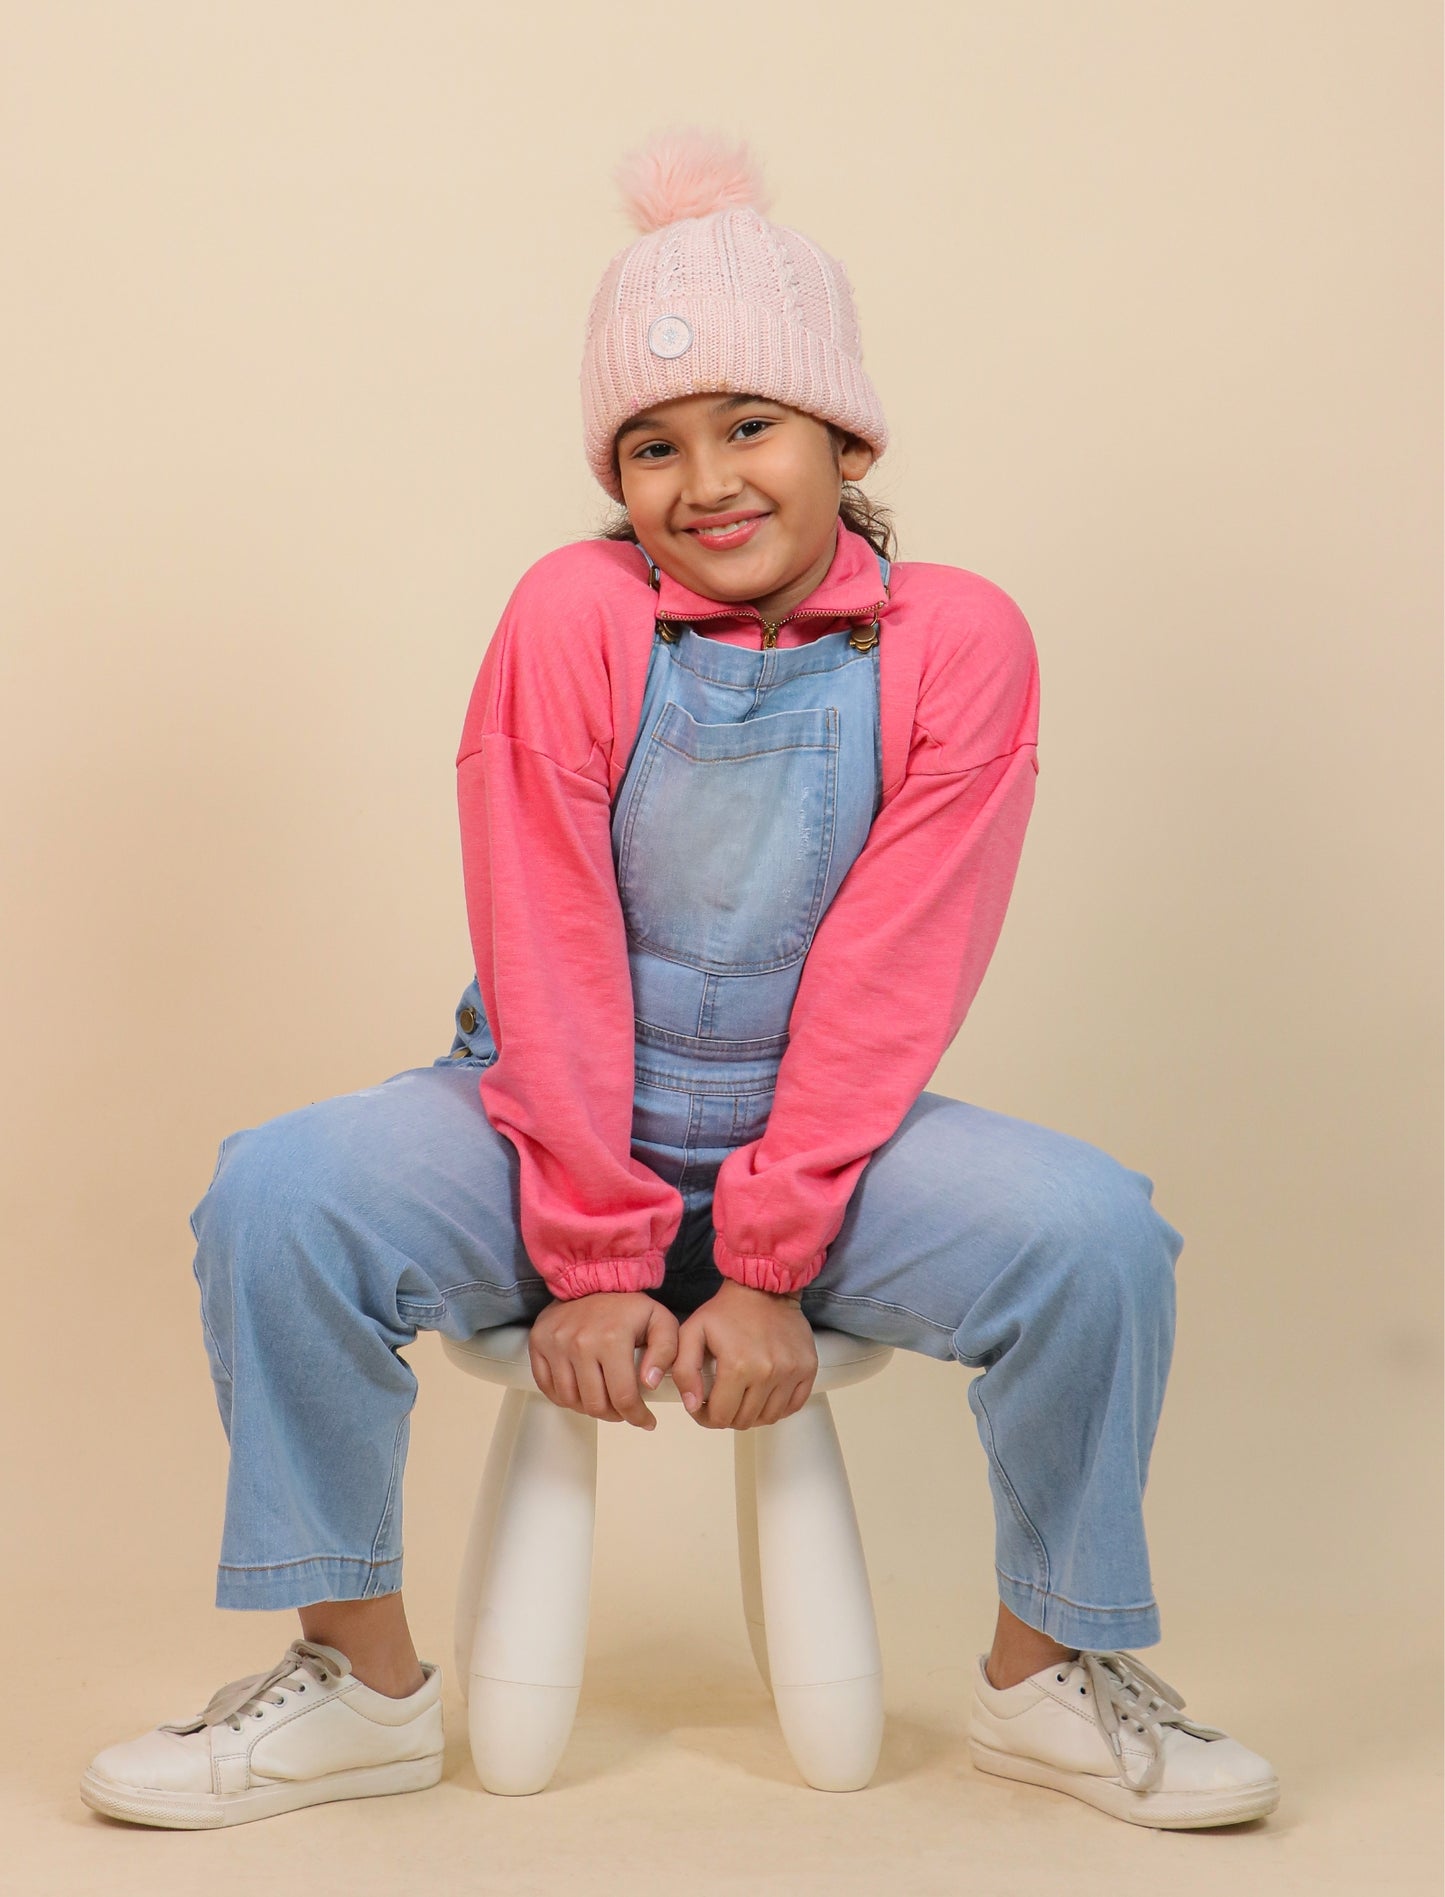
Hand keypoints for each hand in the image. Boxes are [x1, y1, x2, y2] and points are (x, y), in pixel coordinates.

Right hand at [528, 1291, 678, 1431]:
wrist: (591, 1278)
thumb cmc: (628, 1306)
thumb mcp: (660, 1322)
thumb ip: (666, 1352)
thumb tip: (650, 1384)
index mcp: (612, 1338)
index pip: (623, 1397)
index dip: (637, 1417)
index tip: (647, 1422)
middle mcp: (580, 1343)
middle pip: (594, 1405)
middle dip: (614, 1415)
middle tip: (625, 1410)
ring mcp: (555, 1344)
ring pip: (570, 1400)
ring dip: (589, 1408)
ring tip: (604, 1400)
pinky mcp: (538, 1343)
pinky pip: (548, 1388)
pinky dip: (565, 1398)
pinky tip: (581, 1392)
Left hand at [670, 1280, 818, 1428]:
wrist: (764, 1287)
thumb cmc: (726, 1310)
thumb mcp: (692, 1332)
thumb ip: (685, 1371)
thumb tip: (693, 1406)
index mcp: (737, 1366)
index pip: (720, 1416)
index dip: (706, 1418)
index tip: (702, 1408)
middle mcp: (768, 1372)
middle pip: (745, 1420)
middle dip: (727, 1416)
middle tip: (721, 1401)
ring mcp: (791, 1372)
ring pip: (769, 1417)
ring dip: (753, 1414)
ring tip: (742, 1398)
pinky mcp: (807, 1368)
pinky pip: (794, 1406)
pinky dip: (778, 1408)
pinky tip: (764, 1395)